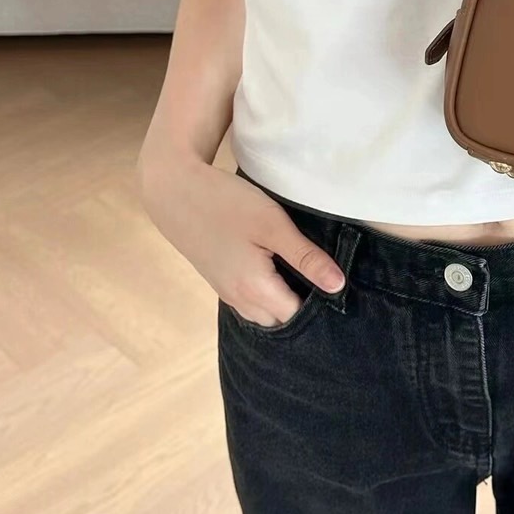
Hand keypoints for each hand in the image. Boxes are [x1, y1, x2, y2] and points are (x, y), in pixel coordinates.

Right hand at [138, 153, 344, 326]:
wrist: (174, 192)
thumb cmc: (225, 204)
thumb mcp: (273, 225)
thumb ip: (306, 257)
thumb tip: (338, 285)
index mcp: (256, 289)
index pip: (299, 316)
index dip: (321, 304)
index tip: (335, 283)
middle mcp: (240, 300)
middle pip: (282, 321)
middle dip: (304, 308)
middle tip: (321, 277)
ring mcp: (227, 293)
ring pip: (266, 314)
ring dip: (284, 302)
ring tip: (303, 274)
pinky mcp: (221, 282)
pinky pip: (252, 303)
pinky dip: (268, 295)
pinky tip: (278, 270)